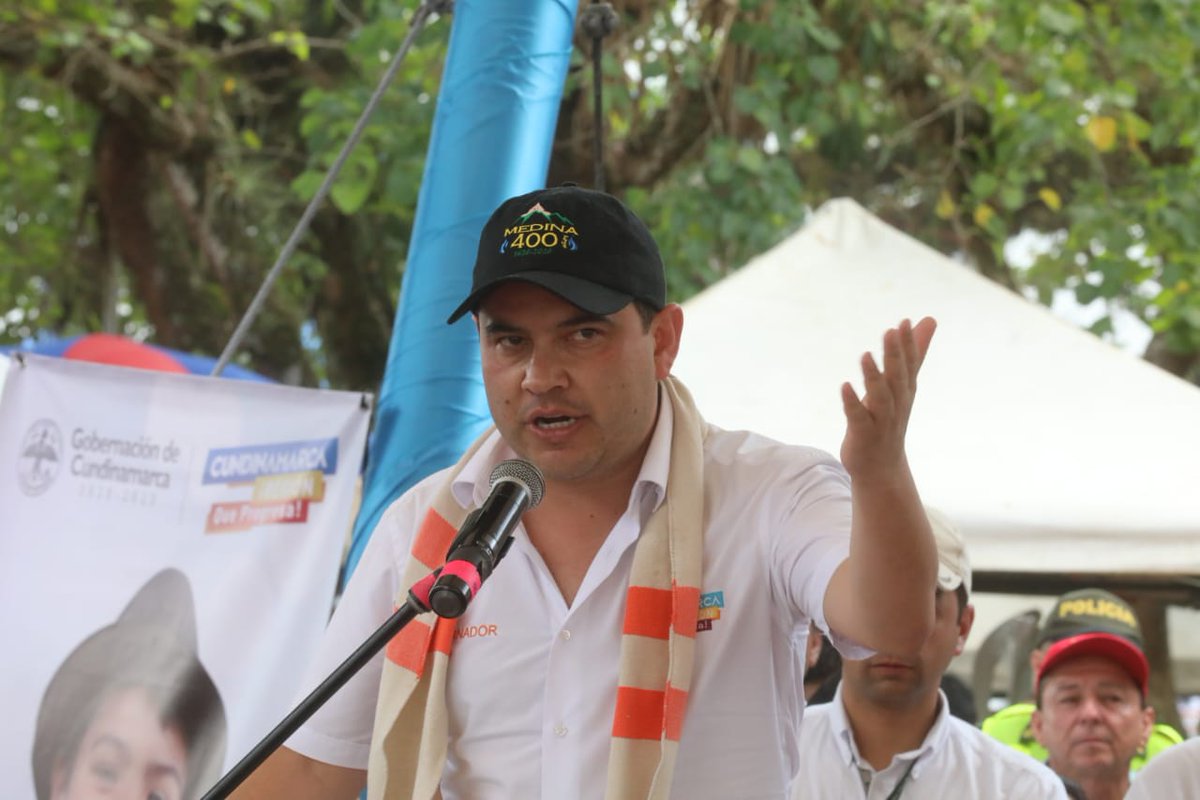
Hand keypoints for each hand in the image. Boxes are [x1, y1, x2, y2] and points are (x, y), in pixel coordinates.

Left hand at [839, 317, 935, 480]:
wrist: (883, 467)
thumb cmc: (891, 419)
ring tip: (866, 355)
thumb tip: (929, 320)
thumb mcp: (904, 384)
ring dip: (874, 377)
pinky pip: (857, 417)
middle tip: (892, 331)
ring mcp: (881, 420)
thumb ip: (915, 352)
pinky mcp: (863, 434)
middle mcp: (896, 404)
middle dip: (895, 355)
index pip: (909, 364)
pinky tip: (844, 386)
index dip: (908, 344)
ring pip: (880, 397)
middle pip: (897, 377)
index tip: (905, 321)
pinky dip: (851, 402)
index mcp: (905, 390)